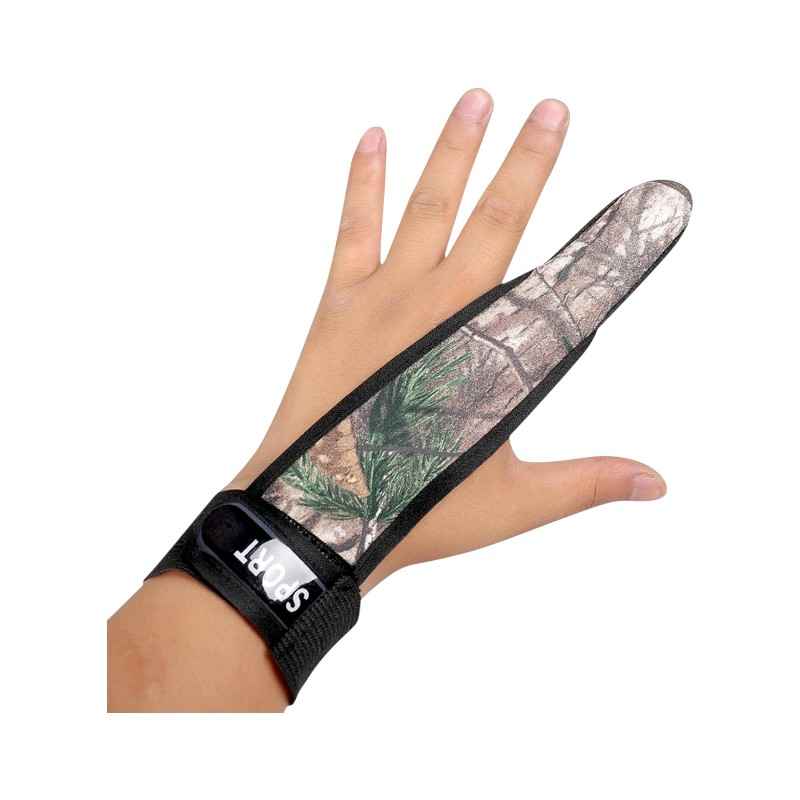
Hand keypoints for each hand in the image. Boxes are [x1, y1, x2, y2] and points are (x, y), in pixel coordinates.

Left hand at [231, 89, 665, 592]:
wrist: (319, 512)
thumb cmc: (412, 508)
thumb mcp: (511, 501)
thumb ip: (585, 482)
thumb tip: (654, 482)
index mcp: (485, 352)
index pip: (556, 284)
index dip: (596, 244)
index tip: (629, 206)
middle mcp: (438, 309)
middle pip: (495, 220)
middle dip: (528, 162)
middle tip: (554, 110)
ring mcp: (385, 299)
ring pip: (428, 209)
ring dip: (455, 152)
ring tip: (477, 100)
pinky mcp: (340, 303)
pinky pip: (354, 228)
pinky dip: (364, 182)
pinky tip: (374, 139)